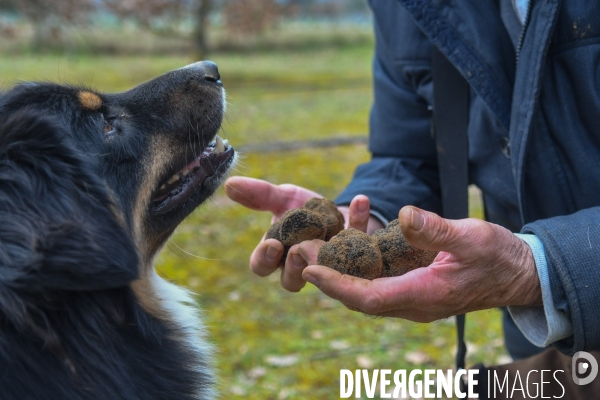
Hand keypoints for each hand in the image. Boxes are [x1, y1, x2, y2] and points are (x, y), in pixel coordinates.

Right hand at [224, 177, 383, 290]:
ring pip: (322, 277)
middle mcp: (301, 267)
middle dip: (292, 266)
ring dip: (321, 260)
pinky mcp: (355, 256)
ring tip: (323, 242)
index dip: (263, 259)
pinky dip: (359, 220)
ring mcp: (329, 267)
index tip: (272, 244)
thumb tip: (229, 184)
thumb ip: (260, 194)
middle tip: (297, 250)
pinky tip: (360, 201)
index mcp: (278, 256)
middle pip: (290, 280)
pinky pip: (359, 243)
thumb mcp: (283, 198)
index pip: (261, 266)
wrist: (338, 212)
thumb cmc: (304, 211)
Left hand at [295, 206, 541, 320]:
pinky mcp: (412, 287)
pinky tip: (346, 241)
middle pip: (359, 296)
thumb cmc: (498, 256)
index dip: (337, 285)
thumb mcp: (471, 236)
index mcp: (424, 294)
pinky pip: (378, 280)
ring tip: (313, 245)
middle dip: (328, 276)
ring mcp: (411, 297)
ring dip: (338, 270)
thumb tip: (405, 214)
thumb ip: (437, 229)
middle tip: (299, 251)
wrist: (517, 273)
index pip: (369, 298)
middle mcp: (412, 303)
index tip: (309, 270)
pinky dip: (358, 264)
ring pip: (365, 289)